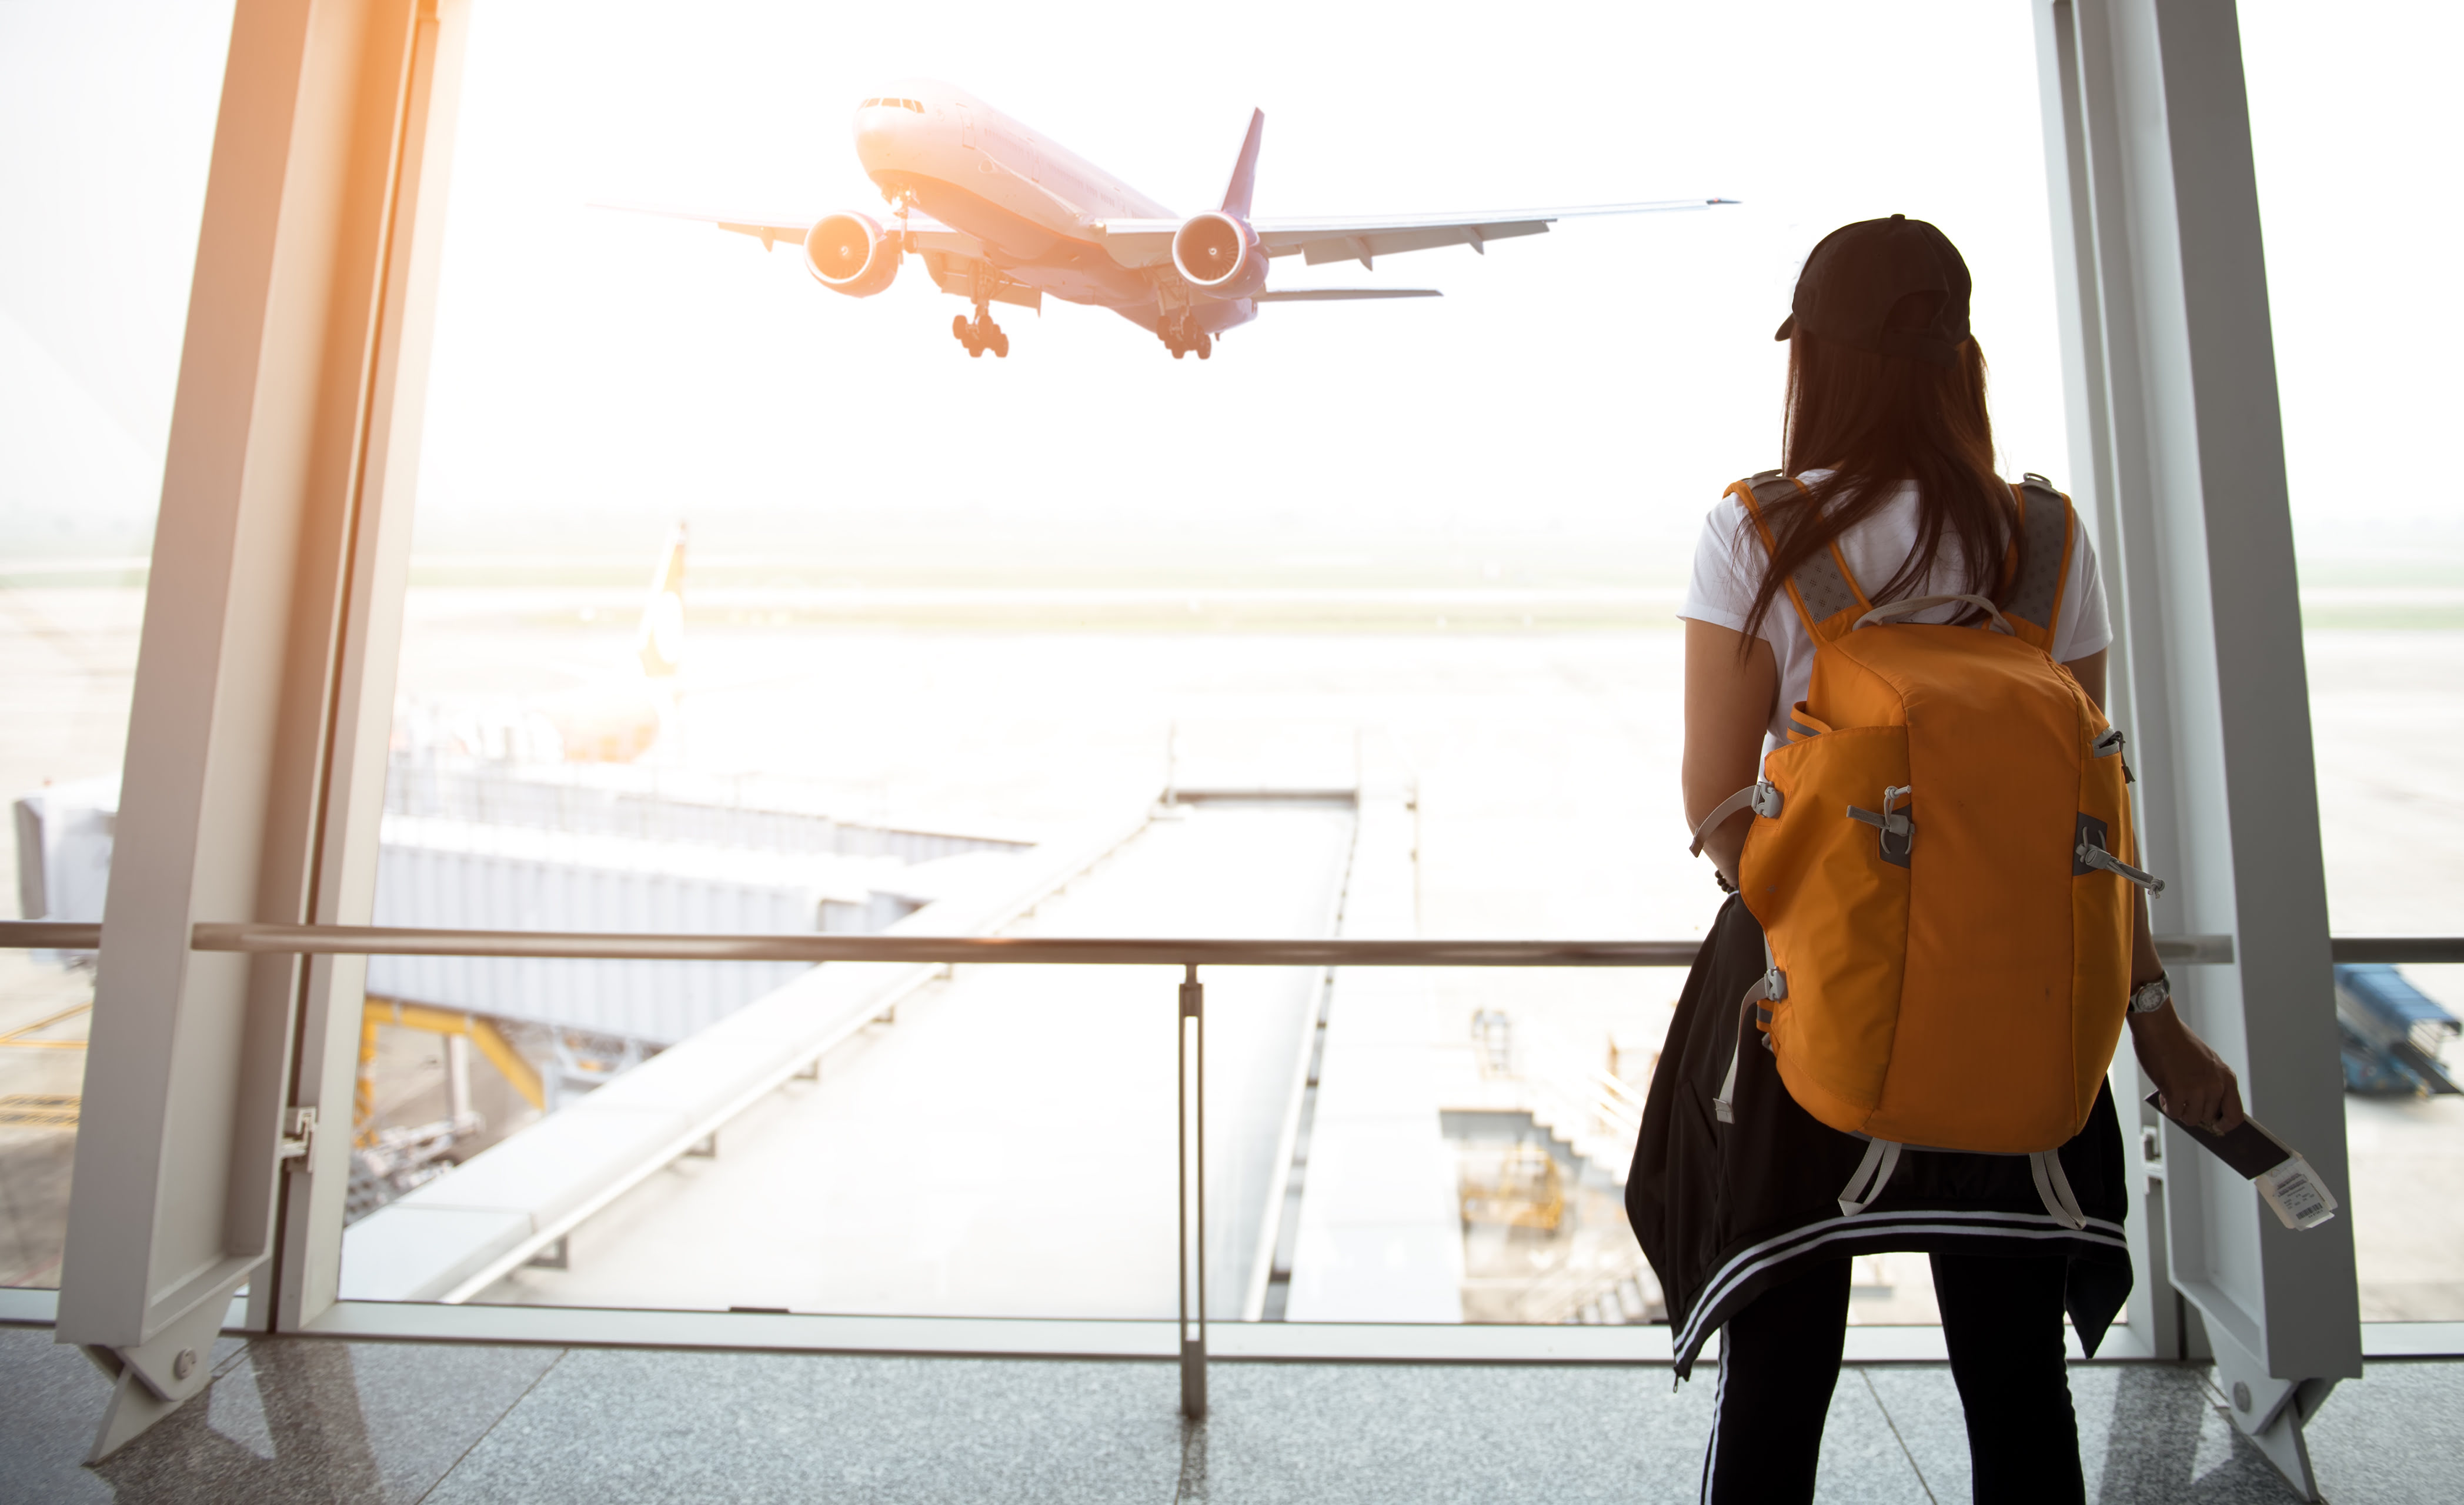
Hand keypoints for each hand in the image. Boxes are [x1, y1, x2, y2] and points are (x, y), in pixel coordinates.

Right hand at [2129, 1004, 2245, 1132]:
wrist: (2159, 1026)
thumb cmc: (2178, 1041)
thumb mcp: (2206, 1062)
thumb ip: (2211, 1083)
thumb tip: (2206, 1109)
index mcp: (2226, 1077)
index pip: (2236, 1115)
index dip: (2225, 1125)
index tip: (2216, 1127)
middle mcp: (2216, 1086)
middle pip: (2208, 1118)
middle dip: (2194, 1111)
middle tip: (2183, 1099)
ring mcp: (2197, 1090)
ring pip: (2191, 1118)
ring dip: (2180, 1110)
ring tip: (2172, 1093)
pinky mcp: (2177, 1092)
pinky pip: (2174, 1113)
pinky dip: (2167, 1106)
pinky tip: (2164, 1091)